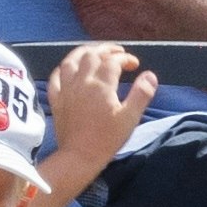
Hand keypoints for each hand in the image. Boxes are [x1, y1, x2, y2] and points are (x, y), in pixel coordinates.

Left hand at [40, 42, 156, 170]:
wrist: (79, 156)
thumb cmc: (107, 139)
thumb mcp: (130, 118)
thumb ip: (141, 94)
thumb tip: (150, 75)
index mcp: (101, 85)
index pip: (113, 61)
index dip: (125, 58)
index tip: (135, 65)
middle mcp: (81, 82)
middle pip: (92, 55)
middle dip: (106, 50)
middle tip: (118, 52)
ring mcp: (66, 90)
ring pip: (71, 61)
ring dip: (84, 52)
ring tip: (94, 52)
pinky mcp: (56, 100)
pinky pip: (56, 77)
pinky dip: (64, 68)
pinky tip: (70, 68)